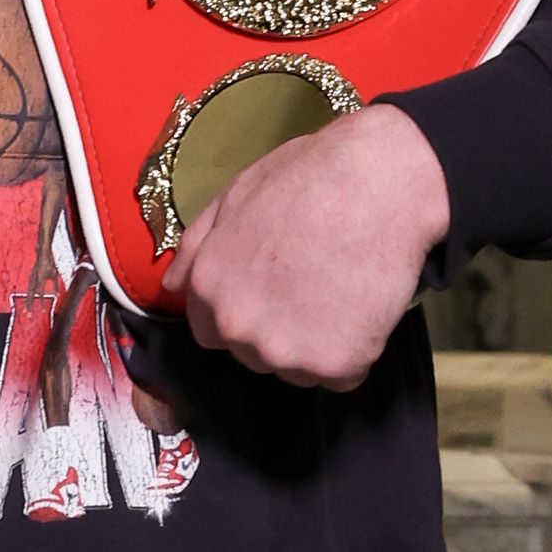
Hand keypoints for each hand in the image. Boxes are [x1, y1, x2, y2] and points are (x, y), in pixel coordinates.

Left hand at [170, 100, 452, 392]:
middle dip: (280, 331)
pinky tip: (365, 308)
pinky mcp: (334, 362)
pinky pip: (343, 375)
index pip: (212, 334)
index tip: (275, 295)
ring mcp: (285, 349)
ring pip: (298, 370)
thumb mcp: (234, 196)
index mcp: (209, 287)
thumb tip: (173, 288)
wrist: (378, 182)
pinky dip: (357, 350)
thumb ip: (198, 247)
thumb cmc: (309, 176)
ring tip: (342, 294)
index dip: (245, 314)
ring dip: (318, 345)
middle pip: (255, 355)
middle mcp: (237, 326)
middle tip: (315, 288)